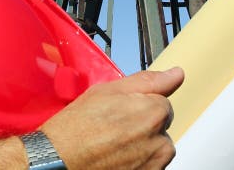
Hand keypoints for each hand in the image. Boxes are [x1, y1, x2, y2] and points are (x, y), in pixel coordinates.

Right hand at [40, 67, 184, 169]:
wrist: (58, 162)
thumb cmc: (77, 128)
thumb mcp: (108, 91)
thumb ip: (148, 81)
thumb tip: (176, 74)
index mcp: (154, 113)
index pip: (162, 103)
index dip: (139, 105)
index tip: (121, 112)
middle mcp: (160, 141)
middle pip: (160, 127)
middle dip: (142, 125)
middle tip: (113, 128)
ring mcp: (154, 164)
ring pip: (156, 148)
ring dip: (141, 146)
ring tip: (112, 145)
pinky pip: (149, 166)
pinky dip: (136, 162)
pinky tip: (114, 158)